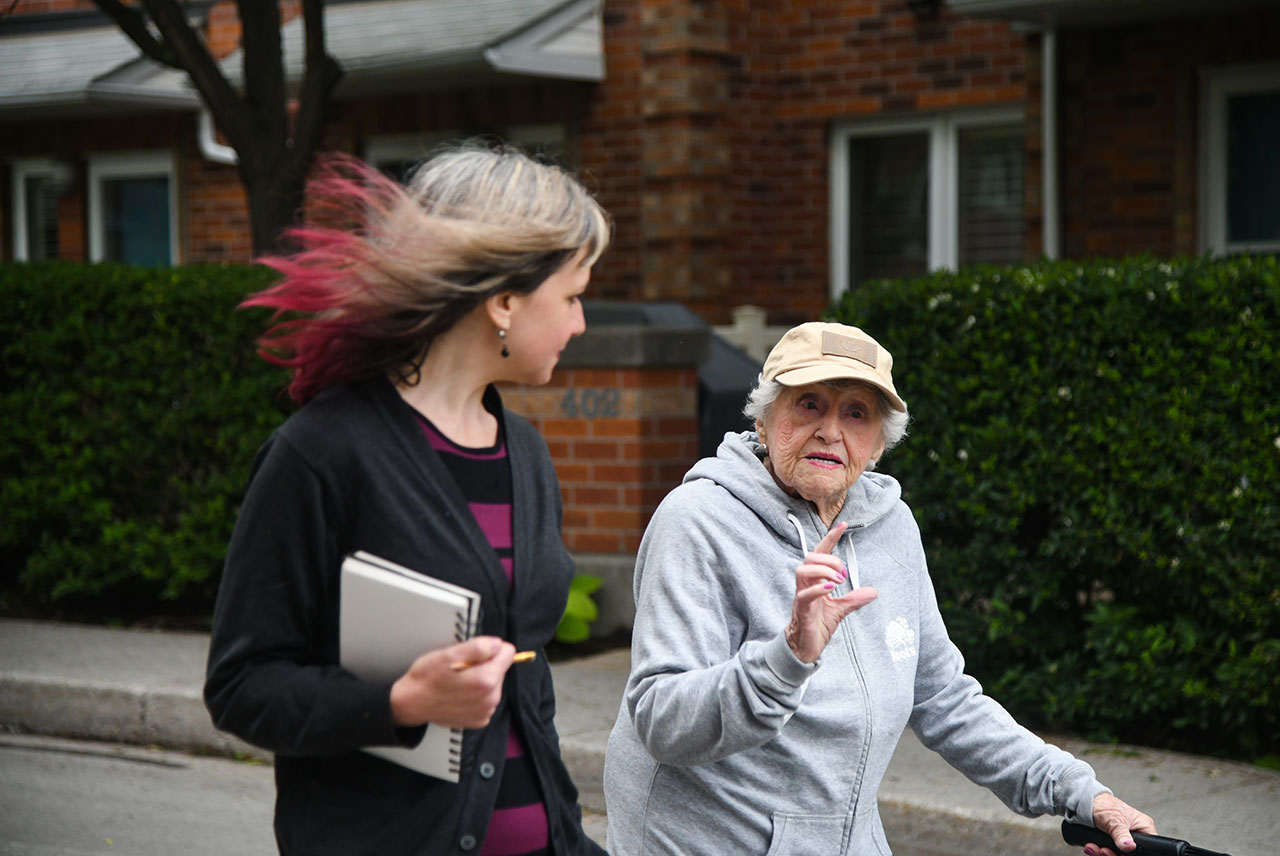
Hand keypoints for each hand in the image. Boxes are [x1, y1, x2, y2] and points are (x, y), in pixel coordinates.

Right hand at [389, 636, 514, 728]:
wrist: (411, 703)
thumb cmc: (426, 678)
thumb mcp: (449, 654)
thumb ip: (478, 647)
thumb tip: (497, 644)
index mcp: (487, 680)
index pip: (508, 652)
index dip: (491, 648)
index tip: (475, 652)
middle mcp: (490, 698)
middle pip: (500, 668)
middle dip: (484, 665)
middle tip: (461, 667)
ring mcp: (485, 711)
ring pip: (493, 683)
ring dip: (479, 679)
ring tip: (458, 680)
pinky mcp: (479, 719)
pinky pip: (486, 698)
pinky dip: (475, 694)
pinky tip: (459, 693)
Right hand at [784, 522, 877, 662]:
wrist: (807, 647)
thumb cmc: (818, 625)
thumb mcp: (841, 610)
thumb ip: (854, 598)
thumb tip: (873, 591)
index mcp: (814, 580)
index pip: (820, 553)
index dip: (830, 537)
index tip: (843, 525)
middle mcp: (806, 584)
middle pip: (810, 557)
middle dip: (829, 559)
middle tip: (843, 574)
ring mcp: (802, 596)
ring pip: (803, 570)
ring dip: (823, 570)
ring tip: (838, 581)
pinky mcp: (802, 610)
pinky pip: (805, 594)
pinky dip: (818, 588)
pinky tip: (831, 589)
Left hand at [1083, 792, 1156, 855]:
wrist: (1089, 803)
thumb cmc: (1106, 805)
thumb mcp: (1116, 821)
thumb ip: (1122, 835)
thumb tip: (1129, 846)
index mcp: (1144, 827)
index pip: (1148, 846)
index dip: (1136, 853)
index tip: (1123, 854)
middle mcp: (1137, 835)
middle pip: (1132, 854)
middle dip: (1115, 855)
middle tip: (1104, 851)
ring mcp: (1125, 840)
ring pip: (1119, 854)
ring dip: (1105, 854)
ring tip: (1097, 848)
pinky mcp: (1115, 843)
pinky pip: (1110, 852)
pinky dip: (1099, 852)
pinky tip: (1093, 847)